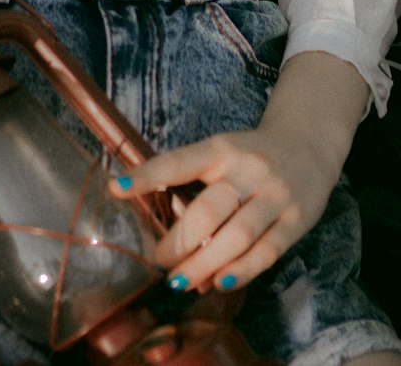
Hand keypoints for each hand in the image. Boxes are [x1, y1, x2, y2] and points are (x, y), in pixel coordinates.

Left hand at [110, 51, 368, 294]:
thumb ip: (194, 177)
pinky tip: (219, 283)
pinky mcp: (296, 220)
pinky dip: (242, 270)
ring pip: (237, 236)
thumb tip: (159, 217)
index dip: (147, 175)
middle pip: (209, 210)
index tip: (117, 187)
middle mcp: (248, 170)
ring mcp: (274, 196)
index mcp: (221, 148)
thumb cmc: (251, 154)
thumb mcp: (221, 151)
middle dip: (179, 241)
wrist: (309, 143)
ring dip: (205, 264)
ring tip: (180, 282)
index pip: (179, 162)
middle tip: (158, 260)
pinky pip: (267, 251)